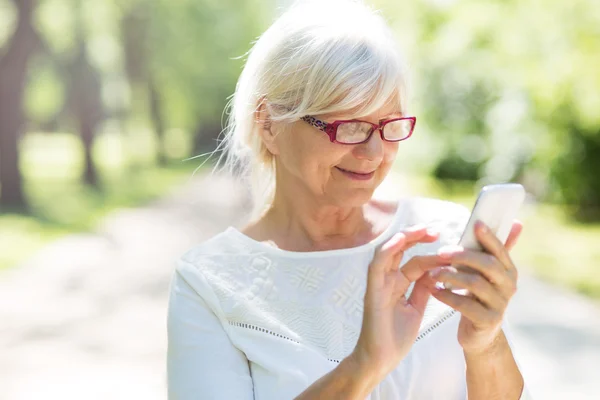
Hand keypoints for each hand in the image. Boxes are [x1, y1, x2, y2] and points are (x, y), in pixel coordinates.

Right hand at [352, 226, 450, 376]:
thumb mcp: (415, 309)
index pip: (414, 261)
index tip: (450, 247)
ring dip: (404, 238)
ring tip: (423, 230)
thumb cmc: (394, 338)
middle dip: (417, 237)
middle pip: (400, 250)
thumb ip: (423, 290)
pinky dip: (387, 251)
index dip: (432, 253)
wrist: (380, 360)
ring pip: (388, 251)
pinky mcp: (372, 291)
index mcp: (396, 285)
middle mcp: (386, 280)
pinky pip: (376, 265)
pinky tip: (400, 241)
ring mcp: (378, 284)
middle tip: (436, 230)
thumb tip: (437, 272)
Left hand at [426, 220, 522, 354]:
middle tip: (441, 252)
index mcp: (508, 271)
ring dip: (451, 275)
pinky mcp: (487, 320)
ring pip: (475, 284)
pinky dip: (447, 296)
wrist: (480, 335)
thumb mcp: (487, 273)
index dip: (489, 237)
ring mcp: (500, 304)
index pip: (500, 250)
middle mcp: (509, 286)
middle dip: (463, 255)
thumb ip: (494, 250)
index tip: (475, 224)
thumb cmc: (479, 296)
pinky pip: (465, 305)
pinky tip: (434, 291)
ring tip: (433, 273)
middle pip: (488, 264)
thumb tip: (515, 222)